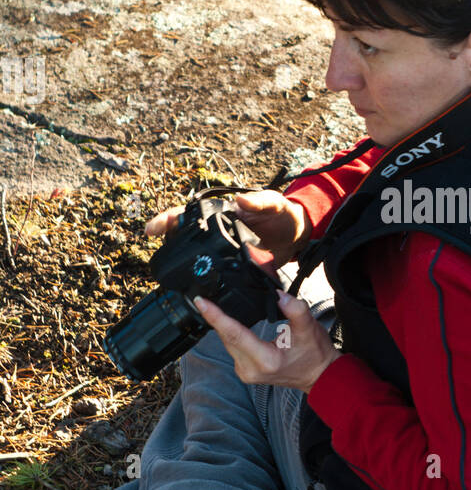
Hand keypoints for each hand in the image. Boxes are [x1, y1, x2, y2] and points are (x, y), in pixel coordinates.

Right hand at [145, 189, 310, 265]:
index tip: (154, 228)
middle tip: (155, 248)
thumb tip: (241, 200)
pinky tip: (195, 290)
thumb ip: (259, 202)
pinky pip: (216, 275)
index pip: (191, 214)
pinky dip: (204, 280)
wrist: (297, 236)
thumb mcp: (274, 204)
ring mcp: (226, 252)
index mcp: (224, 214)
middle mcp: (220, 233)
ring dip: (181, 262)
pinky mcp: (235, 268)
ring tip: (167, 270)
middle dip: (167, 241)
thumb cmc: (283, 214)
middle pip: (186, 236)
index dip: (170, 219)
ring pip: (198, 256)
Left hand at [192, 289, 340, 393]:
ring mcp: (245, 373)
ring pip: (227, 343)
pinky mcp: (244, 371)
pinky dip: (229, 334)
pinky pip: (231, 348)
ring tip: (212, 306)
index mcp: (266, 360)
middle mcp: (251, 369)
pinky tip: (228, 323)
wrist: (318, 376)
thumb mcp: (309, 328)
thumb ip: (295, 309)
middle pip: (227, 337)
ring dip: (222, 325)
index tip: (201, 302)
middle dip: (216, 317)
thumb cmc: (314, 354)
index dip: (216, 316)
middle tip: (204, 297)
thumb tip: (277, 294)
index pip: (234, 334)